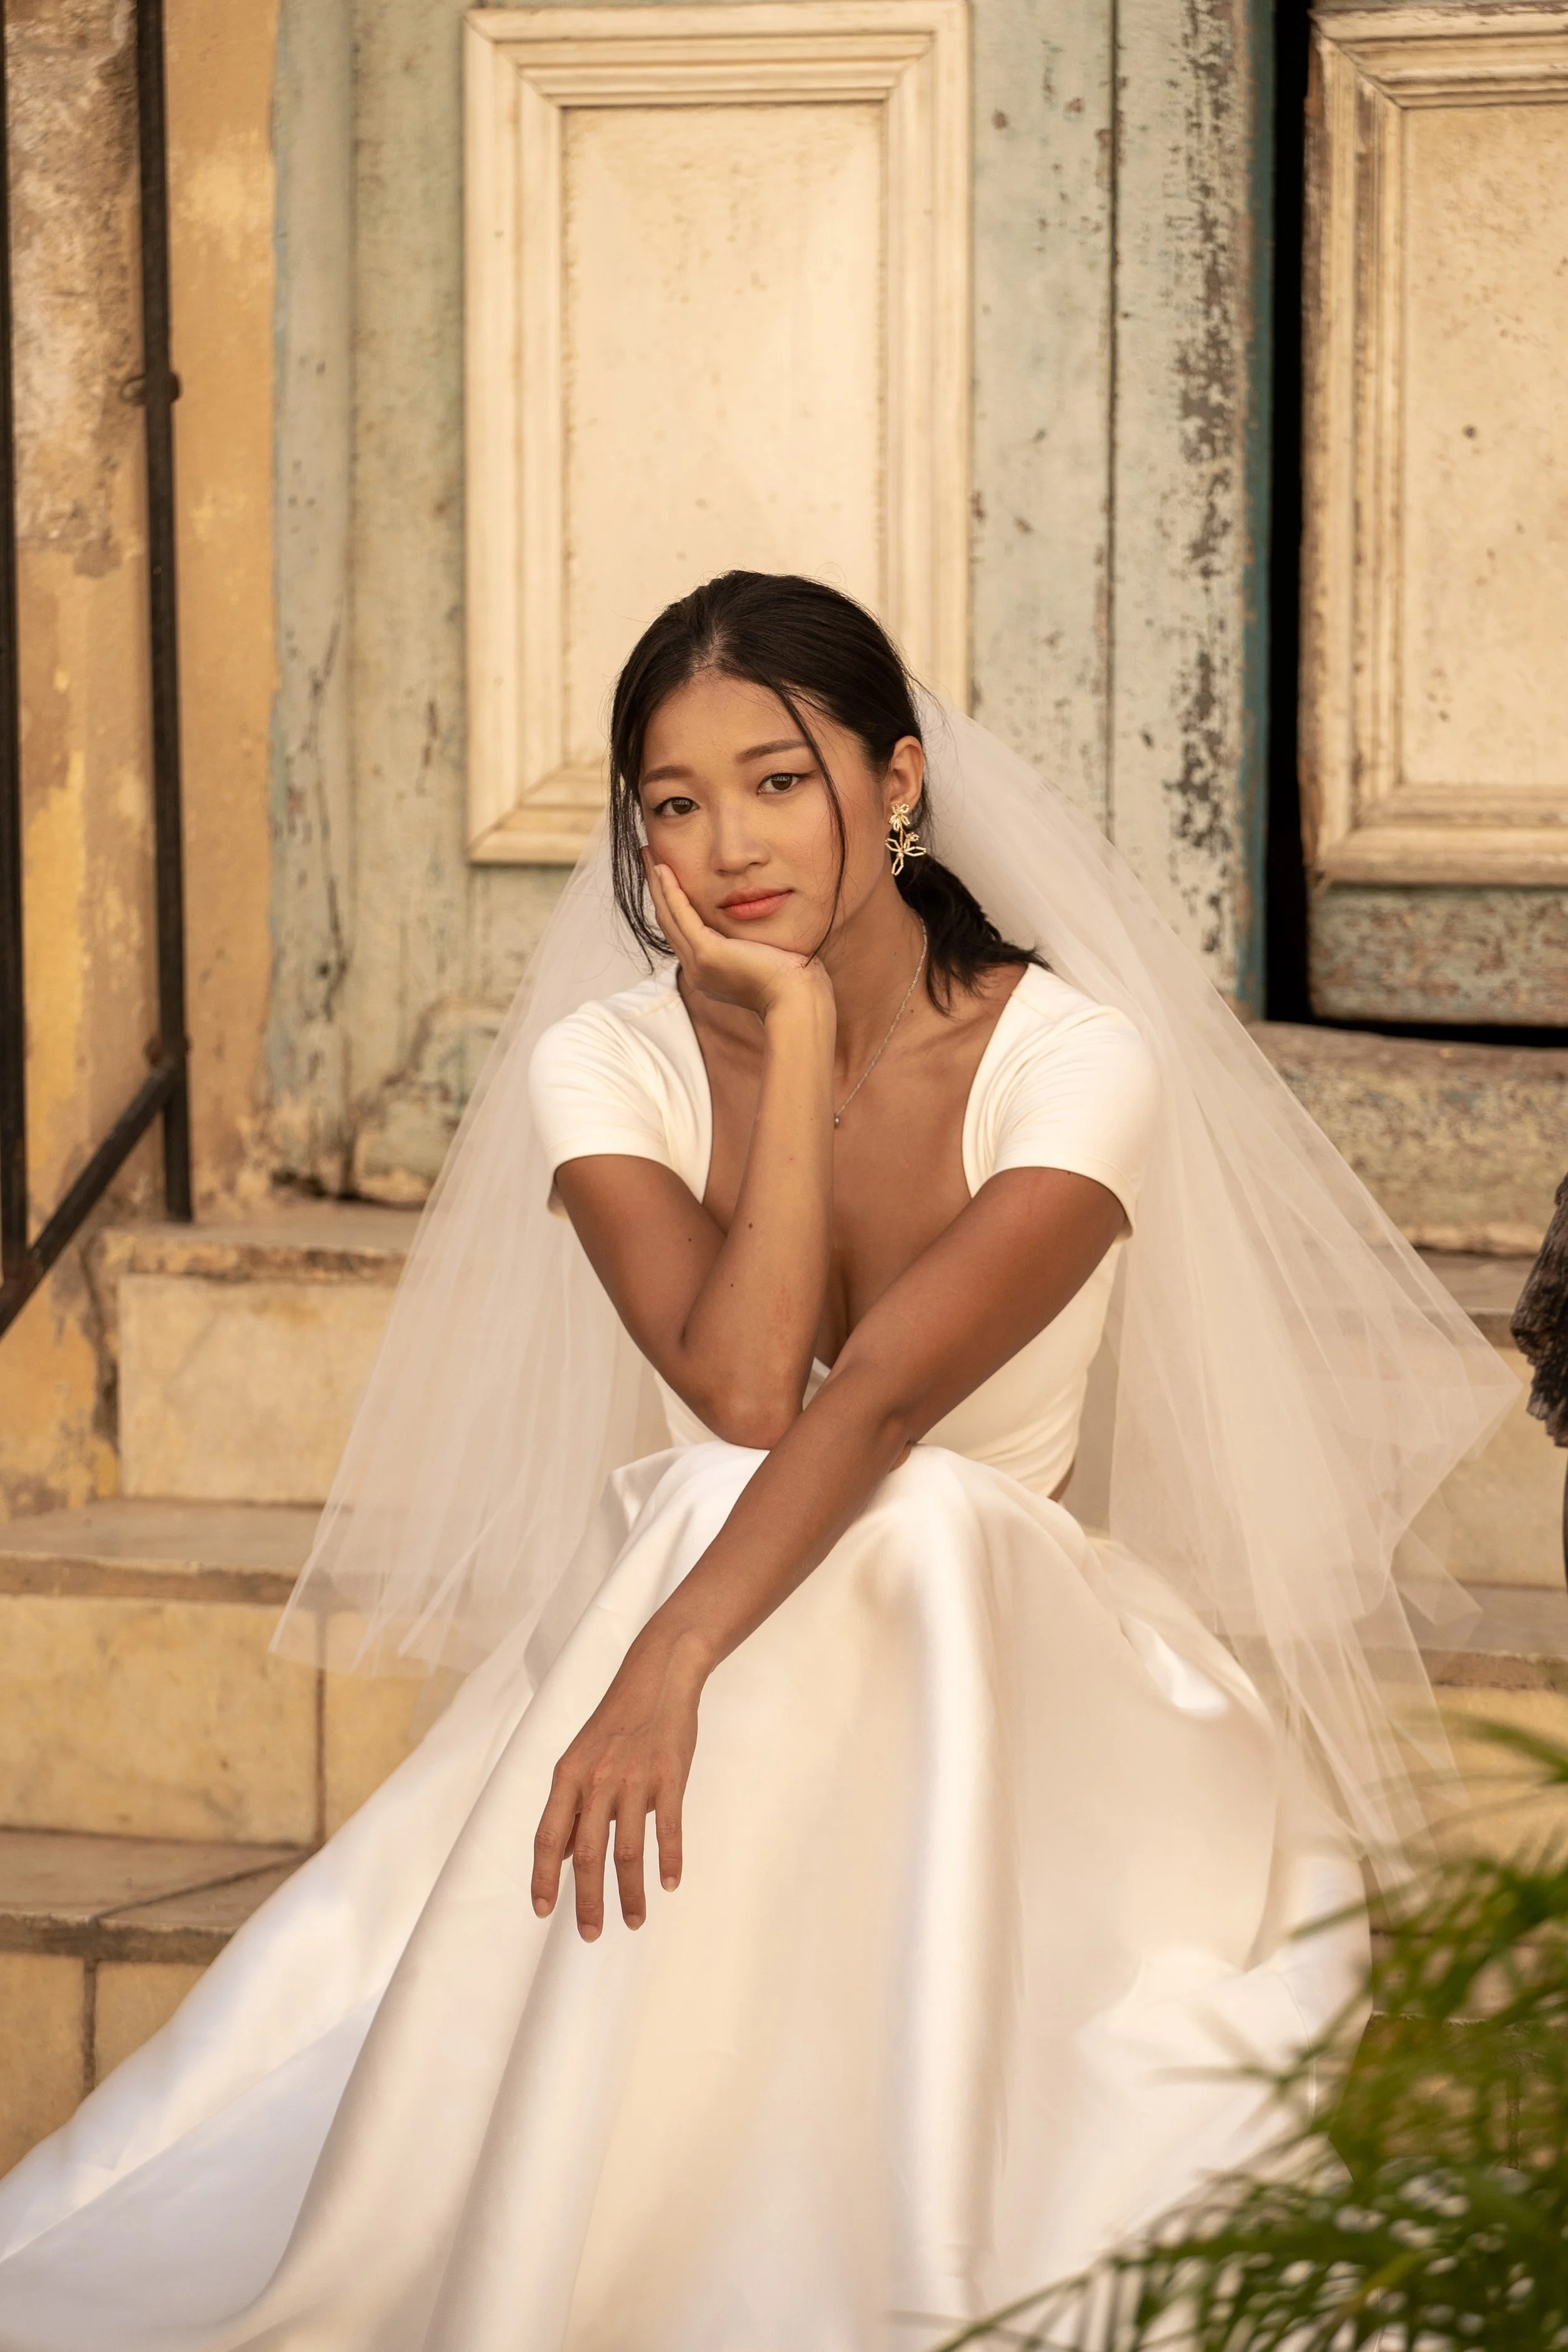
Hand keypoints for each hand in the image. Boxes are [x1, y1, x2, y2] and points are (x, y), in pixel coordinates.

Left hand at [531, 1624, 709, 1938]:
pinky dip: (669, 1860)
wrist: (658, 1676)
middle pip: (589, 1854)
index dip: (544, 1877)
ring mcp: (635, 1779)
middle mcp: (597, 1780)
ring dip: (631, 1892)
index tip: (543, 1911)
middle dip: (589, 1900)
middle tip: (590, 1934)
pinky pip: (668, 1828)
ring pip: (629, 1850)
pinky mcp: (671, 1776)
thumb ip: (572, 1805)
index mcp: (569, 1776)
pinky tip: (669, 1883)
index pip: (549, 1837)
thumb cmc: (618, 1720)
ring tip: (635, 1920)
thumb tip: (565, 1854)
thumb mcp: (582, 1756)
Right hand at [645, 855, 828, 1023]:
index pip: (682, 933)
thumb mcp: (763, 959)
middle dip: (657, 890)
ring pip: (669, 918)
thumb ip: (749, 945)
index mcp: (708, 973)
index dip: (670, 903)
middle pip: (668, 923)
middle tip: (647, 859)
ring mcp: (699, 965)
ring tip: (648, 856)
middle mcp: (697, 972)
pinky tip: (663, 870)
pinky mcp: (707, 954)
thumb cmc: (792, 981)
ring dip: (657, 885)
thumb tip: (752, 932)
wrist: (798, 998)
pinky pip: (683, 916)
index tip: (665, 878)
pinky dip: (671, 891)